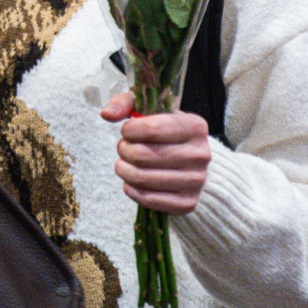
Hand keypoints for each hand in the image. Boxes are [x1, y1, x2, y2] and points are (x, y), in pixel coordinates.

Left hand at [100, 92, 210, 214]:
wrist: (191, 164)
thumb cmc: (167, 133)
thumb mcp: (151, 109)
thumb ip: (126, 104)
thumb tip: (106, 114)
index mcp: (195, 126)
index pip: (151, 129)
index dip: (129, 130)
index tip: (127, 131)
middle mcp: (200, 154)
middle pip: (142, 155)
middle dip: (124, 150)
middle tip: (124, 148)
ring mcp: (196, 181)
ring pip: (141, 178)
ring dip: (123, 170)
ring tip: (124, 163)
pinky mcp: (187, 203)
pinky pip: (147, 199)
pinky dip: (131, 189)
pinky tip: (131, 181)